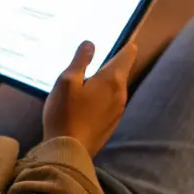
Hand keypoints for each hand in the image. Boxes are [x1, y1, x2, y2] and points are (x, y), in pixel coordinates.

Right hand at [43, 41, 137, 156]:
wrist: (69, 152)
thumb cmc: (66, 112)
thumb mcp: (67, 81)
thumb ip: (80, 60)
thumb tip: (91, 43)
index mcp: (112, 79)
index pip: (128, 54)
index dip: (124, 45)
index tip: (117, 42)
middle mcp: (121, 93)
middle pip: (121, 71)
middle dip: (109, 65)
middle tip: (89, 64)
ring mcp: (119, 110)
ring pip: (115, 88)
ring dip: (104, 83)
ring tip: (84, 84)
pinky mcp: (112, 124)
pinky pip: (110, 103)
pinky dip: (101, 98)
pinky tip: (85, 104)